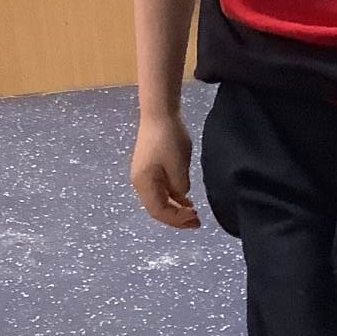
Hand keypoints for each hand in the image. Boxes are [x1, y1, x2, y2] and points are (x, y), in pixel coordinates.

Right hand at [131, 112, 200, 229]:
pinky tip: (186, 200)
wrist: (159, 114)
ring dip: (175, 208)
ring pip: (159, 200)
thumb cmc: (169, 139)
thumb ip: (180, 187)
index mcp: (144, 183)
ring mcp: (143, 175)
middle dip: (176, 217)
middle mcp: (140, 182)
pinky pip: (160, 190)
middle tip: (196, 221)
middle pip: (157, 208)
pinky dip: (173, 198)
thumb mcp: (179, 166)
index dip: (177, 220)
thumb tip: (181, 196)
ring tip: (192, 213)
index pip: (159, 211)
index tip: (195, 221)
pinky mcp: (149, 169)